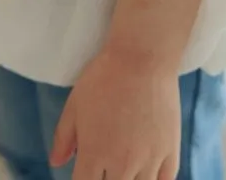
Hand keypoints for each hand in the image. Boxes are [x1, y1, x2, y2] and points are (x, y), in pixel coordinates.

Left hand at [49, 46, 180, 179]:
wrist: (142, 57)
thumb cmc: (104, 76)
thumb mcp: (75, 104)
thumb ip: (64, 137)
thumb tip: (56, 162)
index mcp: (94, 154)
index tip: (86, 172)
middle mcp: (121, 164)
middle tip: (105, 167)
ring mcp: (148, 160)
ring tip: (126, 168)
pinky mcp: (170, 151)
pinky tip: (148, 173)